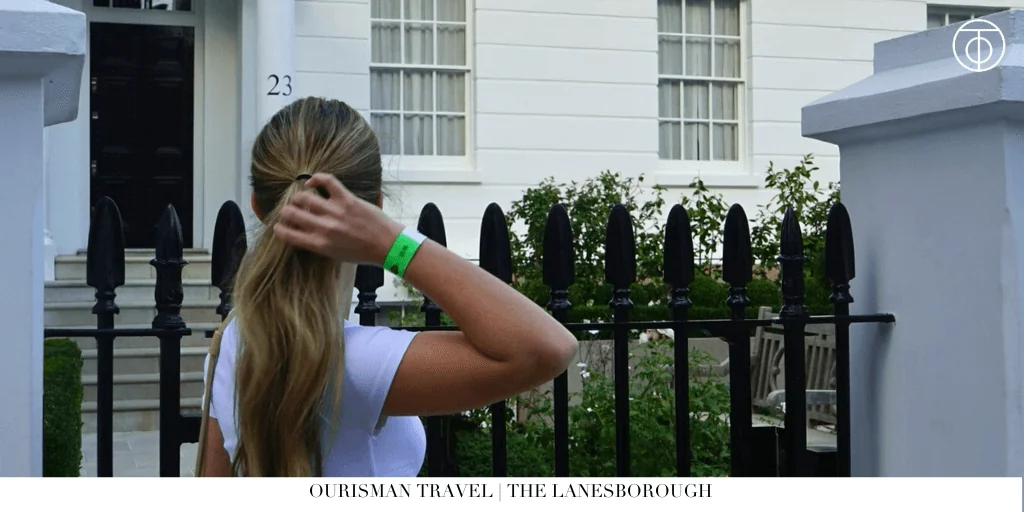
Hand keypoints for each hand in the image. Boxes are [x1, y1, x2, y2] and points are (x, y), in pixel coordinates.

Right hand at [273, 173, 401, 263]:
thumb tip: (304, 231)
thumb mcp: (335, 255)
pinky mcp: (347, 199)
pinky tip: (311, 182)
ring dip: (298, 196)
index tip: (278, 226)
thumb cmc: (362, 253)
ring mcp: (335, 212)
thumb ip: (318, 243)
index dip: (279, 229)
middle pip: (292, 213)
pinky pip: (327, 181)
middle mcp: (324, 228)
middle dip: (286, 211)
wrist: (387, 245)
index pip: (288, 235)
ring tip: (301, 197)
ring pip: (304, 197)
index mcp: (319, 244)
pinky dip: (316, 178)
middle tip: (289, 210)